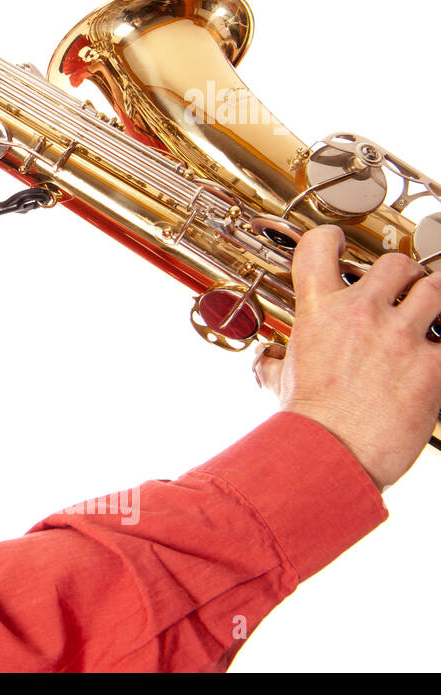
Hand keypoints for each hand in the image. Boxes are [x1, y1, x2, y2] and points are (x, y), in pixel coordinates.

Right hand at [254, 225, 440, 489]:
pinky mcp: (434, 364)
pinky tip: (435, 353)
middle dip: (400, 275)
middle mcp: (361, 313)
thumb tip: (270, 359)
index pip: (321, 245)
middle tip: (400, 291)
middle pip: (395, 262)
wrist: (331, 455)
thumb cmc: (306, 421)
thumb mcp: (280, 381)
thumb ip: (277, 361)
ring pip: (435, 287)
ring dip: (432, 299)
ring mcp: (400, 336)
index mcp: (319, 311)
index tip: (339, 244)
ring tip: (428, 314)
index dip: (331, 238)